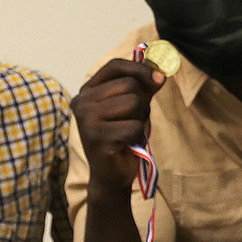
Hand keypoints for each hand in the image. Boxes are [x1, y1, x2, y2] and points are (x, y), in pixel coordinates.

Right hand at [71, 58, 164, 193]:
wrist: (111, 176)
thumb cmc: (122, 138)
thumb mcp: (133, 107)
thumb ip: (143, 88)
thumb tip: (160, 74)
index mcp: (87, 91)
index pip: (115, 65)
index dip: (140, 68)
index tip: (159, 78)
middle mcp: (82, 102)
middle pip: (129, 84)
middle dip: (142, 103)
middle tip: (133, 121)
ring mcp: (87, 120)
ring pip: (134, 102)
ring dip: (140, 119)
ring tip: (129, 132)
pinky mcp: (97, 138)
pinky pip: (134, 126)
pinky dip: (138, 136)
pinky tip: (127, 145)